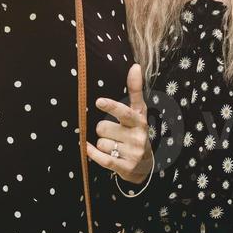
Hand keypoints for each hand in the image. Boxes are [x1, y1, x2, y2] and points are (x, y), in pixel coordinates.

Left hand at [85, 64, 151, 184]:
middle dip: (103, 130)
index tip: (99, 102)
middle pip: (103, 128)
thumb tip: (135, 66)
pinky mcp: (125, 167)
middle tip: (113, 133)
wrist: (145, 164)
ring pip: (101, 143)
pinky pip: (102, 158)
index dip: (112, 106)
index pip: (124, 112)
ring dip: (102, 144)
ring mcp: (133, 153)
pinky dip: (92, 153)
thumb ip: (135, 90)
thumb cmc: (136, 132)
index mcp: (139, 120)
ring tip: (114, 146)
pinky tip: (87, 149)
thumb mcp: (138, 112)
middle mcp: (138, 136)